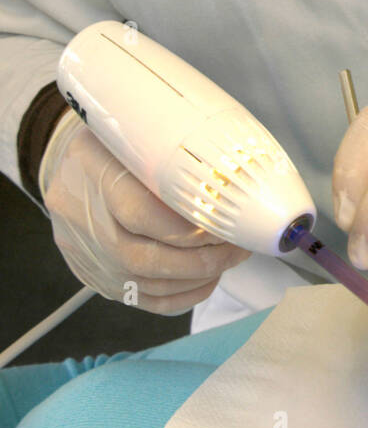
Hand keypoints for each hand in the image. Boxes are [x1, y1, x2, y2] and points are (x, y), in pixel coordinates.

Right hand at [40, 113, 250, 313]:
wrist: (71, 166)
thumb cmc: (114, 144)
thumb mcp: (136, 128)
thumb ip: (173, 146)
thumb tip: (229, 174)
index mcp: (92, 169)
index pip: (139, 212)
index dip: (189, 226)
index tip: (223, 220)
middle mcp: (82, 217)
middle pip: (144, 258)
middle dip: (203, 257)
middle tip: (236, 244)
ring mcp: (87, 252)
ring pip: (148, 284)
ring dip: (200, 276)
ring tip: (230, 256)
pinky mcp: (97, 276)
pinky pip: (144, 300)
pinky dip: (184, 295)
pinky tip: (208, 278)